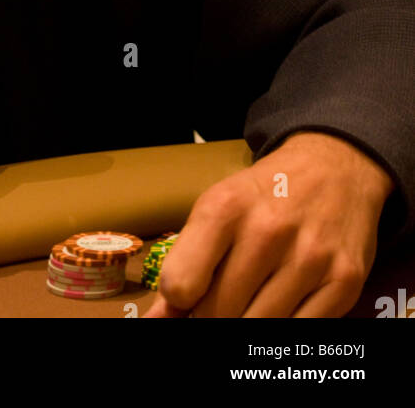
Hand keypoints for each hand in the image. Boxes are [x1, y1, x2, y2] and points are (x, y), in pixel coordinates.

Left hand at [144, 132, 393, 317]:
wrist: (334, 168)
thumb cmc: (266, 194)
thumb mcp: (217, 208)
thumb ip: (185, 262)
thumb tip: (157, 319)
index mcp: (225, 208)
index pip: (181, 284)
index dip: (179, 300)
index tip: (188, 296)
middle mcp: (268, 231)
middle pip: (219, 312)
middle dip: (213, 315)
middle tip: (221, 302)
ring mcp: (310, 258)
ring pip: (259, 328)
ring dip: (247, 323)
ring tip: (249, 302)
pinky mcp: (345, 281)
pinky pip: (299, 333)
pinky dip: (283, 329)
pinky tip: (280, 307)